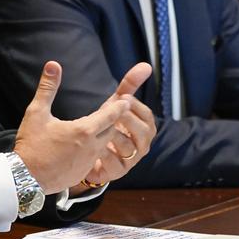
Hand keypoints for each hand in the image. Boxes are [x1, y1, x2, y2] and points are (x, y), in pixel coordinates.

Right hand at [13, 61, 131, 193]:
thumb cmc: (31, 145)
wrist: (25, 178)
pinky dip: (96, 150)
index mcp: (83, 130)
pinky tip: (88, 146)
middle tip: (118, 110)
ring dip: (106, 135)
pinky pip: (96, 158)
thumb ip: (48, 88)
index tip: (126, 99)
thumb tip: (53, 65)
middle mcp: (91, 147)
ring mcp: (89, 162)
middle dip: (115, 119)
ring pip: (105, 145)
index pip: (111, 115)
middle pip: (112, 130)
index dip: (120, 106)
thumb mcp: (37, 113)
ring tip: (104, 127)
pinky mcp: (83, 173)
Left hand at [81, 63, 155, 185]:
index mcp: (145, 128)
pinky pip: (113, 164)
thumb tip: (146, 65)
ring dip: (115, 136)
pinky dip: (104, 154)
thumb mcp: (117, 104)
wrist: (91, 153)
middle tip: (113, 111)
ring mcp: (130, 161)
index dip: (135, 106)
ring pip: (127, 148)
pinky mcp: (116, 173)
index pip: (147, 116)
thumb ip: (130, 86)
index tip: (121, 97)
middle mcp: (142, 145)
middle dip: (128, 120)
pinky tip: (95, 145)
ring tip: (103, 127)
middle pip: (143, 133)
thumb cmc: (109, 125)